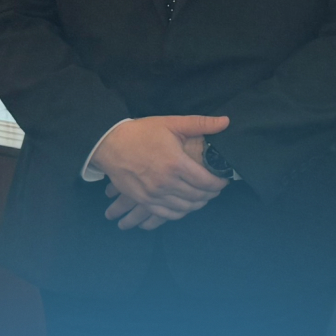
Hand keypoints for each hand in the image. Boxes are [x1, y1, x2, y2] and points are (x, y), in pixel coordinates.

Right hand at [93, 115, 229, 229]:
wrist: (109, 144)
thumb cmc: (142, 132)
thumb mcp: (172, 123)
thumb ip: (201, 124)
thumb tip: (226, 121)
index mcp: (176, 164)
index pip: (206, 182)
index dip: (219, 183)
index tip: (224, 180)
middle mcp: (166, 183)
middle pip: (197, 197)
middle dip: (211, 194)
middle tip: (215, 188)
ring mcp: (153, 194)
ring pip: (184, 208)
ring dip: (197, 204)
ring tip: (203, 197)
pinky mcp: (142, 200)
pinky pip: (166, 214)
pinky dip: (179, 213)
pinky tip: (184, 206)